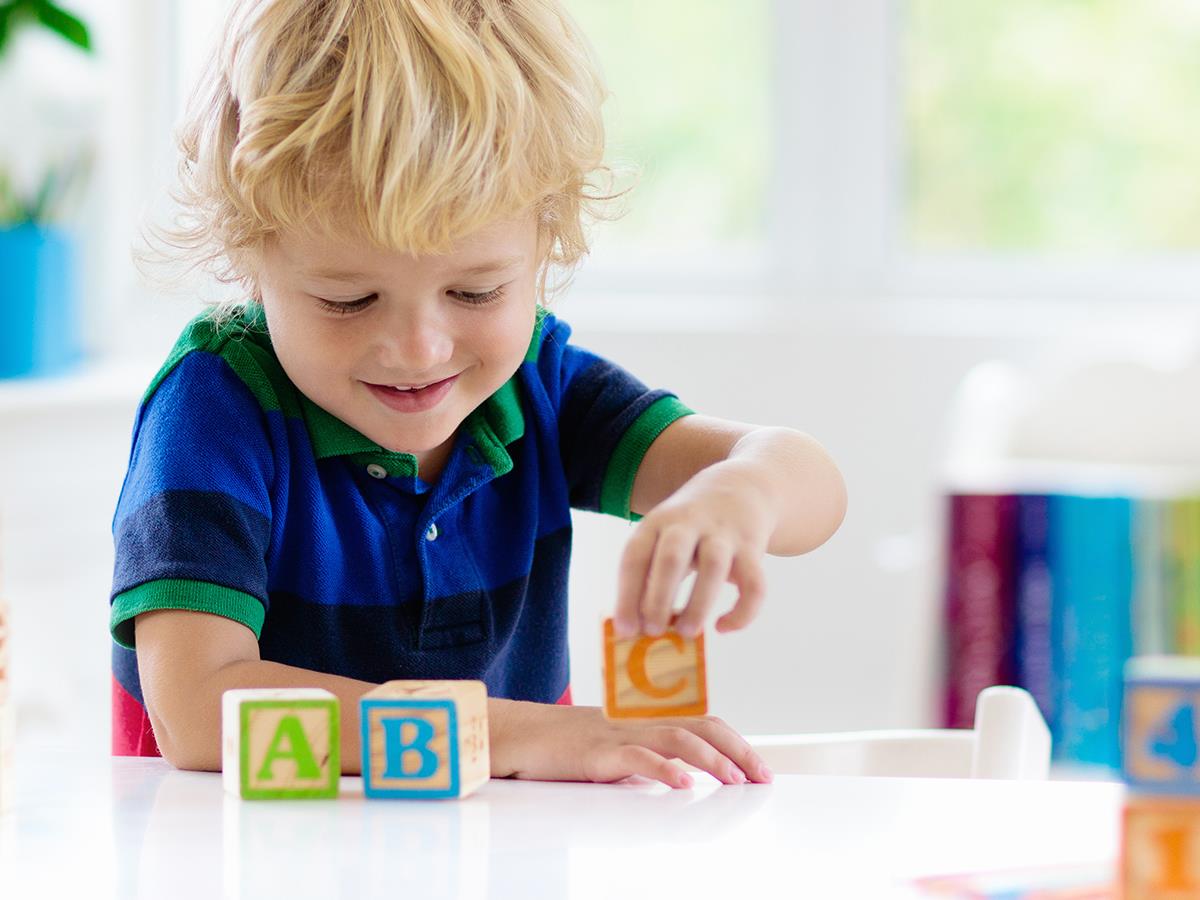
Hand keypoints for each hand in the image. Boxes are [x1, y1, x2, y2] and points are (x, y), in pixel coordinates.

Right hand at [489, 699, 772, 787]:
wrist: (515, 733)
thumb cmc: (559, 746)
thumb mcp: (612, 752)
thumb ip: (643, 759)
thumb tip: (675, 778)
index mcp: (645, 722)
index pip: (702, 724)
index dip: (735, 744)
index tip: (759, 770)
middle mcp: (639, 723)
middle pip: (701, 726)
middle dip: (737, 751)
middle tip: (763, 777)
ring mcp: (619, 735)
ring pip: (677, 737)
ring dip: (711, 759)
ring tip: (734, 780)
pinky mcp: (596, 752)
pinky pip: (636, 757)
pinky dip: (663, 769)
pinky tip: (682, 784)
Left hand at [614, 461, 772, 638]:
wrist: (740, 487)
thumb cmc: (689, 528)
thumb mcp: (663, 536)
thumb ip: (650, 576)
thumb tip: (637, 628)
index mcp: (657, 522)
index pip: (635, 556)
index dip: (627, 595)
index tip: (625, 630)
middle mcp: (689, 523)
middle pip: (671, 557)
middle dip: (659, 597)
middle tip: (653, 632)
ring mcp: (723, 533)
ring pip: (712, 567)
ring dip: (698, 604)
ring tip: (687, 633)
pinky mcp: (752, 547)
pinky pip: (753, 583)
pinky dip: (742, 611)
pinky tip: (723, 627)